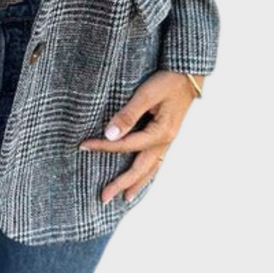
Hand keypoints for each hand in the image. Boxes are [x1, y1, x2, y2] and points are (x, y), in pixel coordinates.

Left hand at [78, 69, 202, 203]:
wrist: (189, 74)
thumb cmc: (168, 81)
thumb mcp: (147, 95)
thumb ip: (128, 114)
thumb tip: (110, 134)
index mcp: (161, 133)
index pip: (126, 145)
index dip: (104, 147)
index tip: (84, 146)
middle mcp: (165, 141)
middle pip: (141, 169)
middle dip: (121, 183)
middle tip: (103, 198)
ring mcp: (167, 140)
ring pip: (151, 169)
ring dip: (136, 184)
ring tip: (125, 198)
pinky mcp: (166, 136)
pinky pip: (156, 161)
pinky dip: (147, 173)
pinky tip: (142, 179)